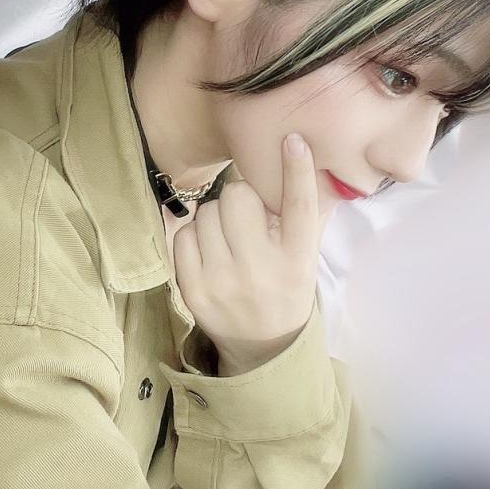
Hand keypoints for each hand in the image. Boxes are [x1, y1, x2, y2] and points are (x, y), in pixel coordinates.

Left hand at [172, 134, 327, 374]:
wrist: (263, 349)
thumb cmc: (285, 288)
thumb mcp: (306, 258)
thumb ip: (307, 216)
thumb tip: (303, 157)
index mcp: (297, 260)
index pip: (299, 207)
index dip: (297, 170)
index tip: (292, 139)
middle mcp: (262, 270)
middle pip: (238, 197)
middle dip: (240, 197)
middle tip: (247, 216)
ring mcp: (224, 282)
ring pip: (206, 212)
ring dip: (215, 216)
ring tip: (229, 238)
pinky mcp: (193, 291)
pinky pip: (182, 236)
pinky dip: (193, 236)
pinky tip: (209, 250)